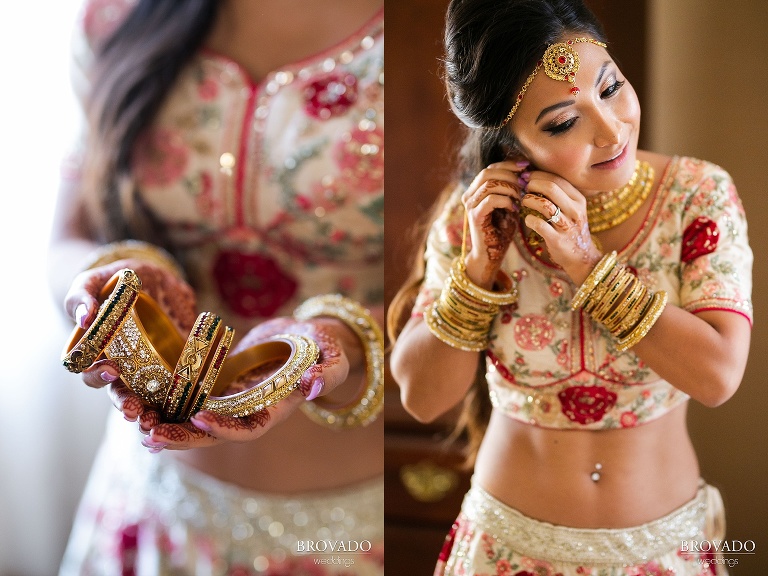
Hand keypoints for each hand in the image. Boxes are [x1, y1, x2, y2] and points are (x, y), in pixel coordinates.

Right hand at [65, 259, 197, 419]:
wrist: (148, 276)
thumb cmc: (113, 282)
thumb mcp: (94, 281)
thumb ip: (82, 296)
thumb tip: (84, 318)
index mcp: (98, 350)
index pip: (91, 373)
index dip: (98, 375)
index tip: (111, 370)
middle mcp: (122, 366)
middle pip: (119, 393)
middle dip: (124, 404)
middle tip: (132, 410)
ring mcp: (148, 368)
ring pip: (146, 399)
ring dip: (148, 412)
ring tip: (152, 421)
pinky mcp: (173, 366)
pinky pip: (175, 389)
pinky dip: (178, 402)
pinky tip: (185, 411)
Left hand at [140, 317, 350, 450]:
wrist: (310, 337)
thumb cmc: (325, 347)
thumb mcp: (334, 357)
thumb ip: (329, 372)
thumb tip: (315, 385)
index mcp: (275, 408)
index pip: (248, 427)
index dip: (224, 427)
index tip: (199, 416)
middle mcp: (249, 409)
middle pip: (212, 432)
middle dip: (182, 436)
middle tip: (149, 434)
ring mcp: (231, 397)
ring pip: (194, 417)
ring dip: (167, 422)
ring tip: (135, 422)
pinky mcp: (218, 380)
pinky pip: (189, 393)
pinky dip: (166, 398)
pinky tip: (141, 397)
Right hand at [460, 160, 527, 287]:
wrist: (491, 255)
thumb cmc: (502, 231)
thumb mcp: (509, 205)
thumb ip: (512, 190)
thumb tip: (526, 171)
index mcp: (475, 191)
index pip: (490, 168)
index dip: (508, 164)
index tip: (527, 166)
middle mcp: (469, 195)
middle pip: (488, 172)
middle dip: (510, 173)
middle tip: (526, 180)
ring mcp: (470, 205)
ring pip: (489, 183)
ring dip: (510, 187)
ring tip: (522, 195)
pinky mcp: (475, 216)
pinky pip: (491, 199)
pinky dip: (506, 200)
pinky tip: (515, 208)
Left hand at [520, 170, 601, 283]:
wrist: (582, 256)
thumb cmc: (570, 228)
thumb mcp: (571, 209)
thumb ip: (557, 195)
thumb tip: (532, 178)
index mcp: (579, 199)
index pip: (557, 179)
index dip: (539, 175)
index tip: (527, 176)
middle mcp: (575, 211)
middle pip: (551, 188)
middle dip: (533, 184)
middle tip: (524, 188)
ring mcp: (567, 226)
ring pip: (544, 205)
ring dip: (529, 200)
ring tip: (524, 202)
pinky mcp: (557, 240)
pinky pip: (540, 225)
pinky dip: (529, 220)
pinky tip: (528, 220)